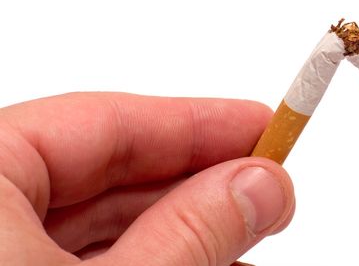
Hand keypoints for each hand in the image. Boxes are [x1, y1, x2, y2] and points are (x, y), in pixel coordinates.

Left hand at [0, 93, 293, 264]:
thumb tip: (259, 184)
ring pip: (95, 222)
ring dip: (181, 229)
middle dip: (196, 184)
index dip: (199, 124)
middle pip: (104, 172)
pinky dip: (145, 261)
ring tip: (246, 237)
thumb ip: (188, 233)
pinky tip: (202, 263)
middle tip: (267, 190)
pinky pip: (77, 260)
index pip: (102, 120)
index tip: (267, 128)